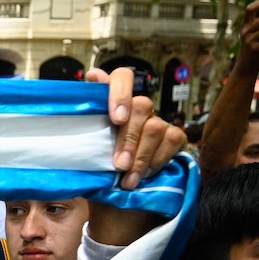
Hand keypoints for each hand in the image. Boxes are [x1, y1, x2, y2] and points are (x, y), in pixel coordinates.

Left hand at [86, 67, 186, 188]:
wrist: (116, 182)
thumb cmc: (96, 157)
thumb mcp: (85, 141)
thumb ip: (85, 119)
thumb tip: (92, 83)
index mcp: (113, 100)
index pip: (122, 77)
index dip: (120, 93)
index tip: (116, 119)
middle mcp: (137, 105)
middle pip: (141, 106)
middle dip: (129, 139)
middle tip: (120, 165)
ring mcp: (157, 119)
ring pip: (155, 127)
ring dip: (141, 157)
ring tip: (129, 179)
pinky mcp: (173, 135)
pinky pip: (172, 141)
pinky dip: (157, 161)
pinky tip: (144, 175)